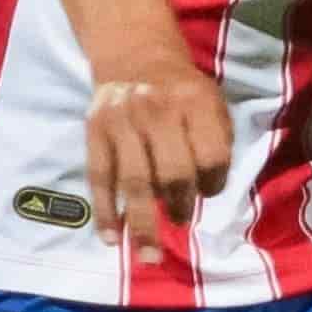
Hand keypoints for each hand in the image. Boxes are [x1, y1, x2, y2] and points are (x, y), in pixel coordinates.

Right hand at [84, 53, 232, 261]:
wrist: (134, 55)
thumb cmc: (182, 89)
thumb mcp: (212, 101)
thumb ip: (216, 140)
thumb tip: (208, 191)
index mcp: (194, 102)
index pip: (211, 156)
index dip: (214, 182)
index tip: (210, 190)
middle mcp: (157, 110)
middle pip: (172, 172)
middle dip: (180, 205)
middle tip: (181, 219)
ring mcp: (122, 121)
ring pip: (134, 181)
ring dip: (142, 224)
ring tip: (149, 255)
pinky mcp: (94, 132)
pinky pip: (99, 178)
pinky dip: (105, 211)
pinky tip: (112, 238)